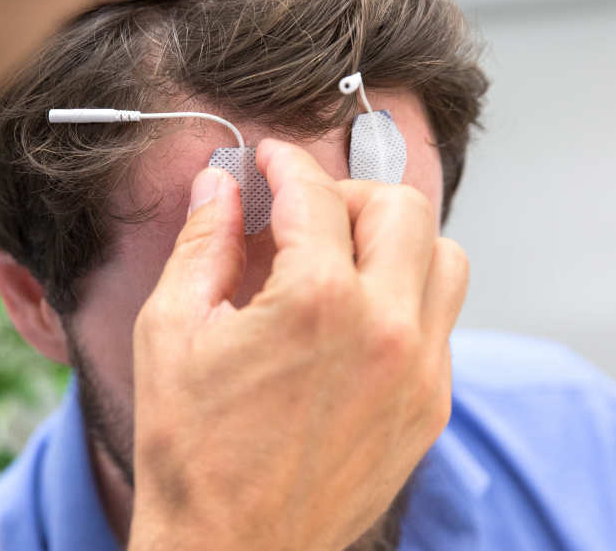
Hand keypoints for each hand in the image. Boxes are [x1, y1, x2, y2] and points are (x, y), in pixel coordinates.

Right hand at [128, 140, 468, 550]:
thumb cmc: (191, 454)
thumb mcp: (172, 332)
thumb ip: (202, 243)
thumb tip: (218, 186)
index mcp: (319, 303)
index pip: (314, 194)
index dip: (284, 164)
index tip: (268, 161)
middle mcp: (387, 331)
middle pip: (402, 208)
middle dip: (348, 192)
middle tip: (304, 209)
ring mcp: (420, 374)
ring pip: (444, 260)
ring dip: (394, 241)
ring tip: (339, 259)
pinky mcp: (430, 410)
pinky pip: (441, 322)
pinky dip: (406, 298)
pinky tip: (354, 320)